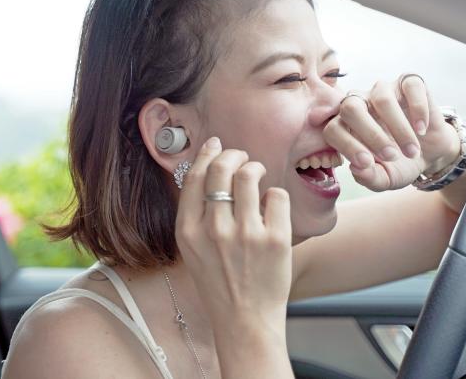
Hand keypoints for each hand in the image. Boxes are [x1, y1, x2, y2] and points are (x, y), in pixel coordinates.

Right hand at [175, 136, 291, 332]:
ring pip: (250, 175)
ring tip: (259, 177)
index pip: (195, 176)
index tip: (216, 145)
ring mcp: (245, 234)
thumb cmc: (219, 284)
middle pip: (222, 168)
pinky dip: (275, 195)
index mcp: (188, 231)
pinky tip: (272, 207)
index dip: (207, 154)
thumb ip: (196, 214)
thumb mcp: (193, 250)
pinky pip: (276, 195)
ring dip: (256, 169)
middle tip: (243, 159)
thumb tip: (209, 169)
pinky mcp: (274, 239)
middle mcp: (214, 230)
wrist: (244, 321)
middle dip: (234, 155)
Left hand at [323, 74, 459, 191]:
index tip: (367, 164)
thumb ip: (370, 178)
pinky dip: (418, 109)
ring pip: (382, 98)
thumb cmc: (399, 164)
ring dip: (399, 128)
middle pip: (350, 107)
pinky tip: (422, 129)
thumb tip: (357, 169)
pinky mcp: (408, 83)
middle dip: (370, 134)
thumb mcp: (385, 178)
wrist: (430, 153)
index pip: (333, 129)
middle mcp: (360, 103)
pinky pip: (410, 86)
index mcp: (346, 126)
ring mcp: (383, 91)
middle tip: (391, 156)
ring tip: (412, 151)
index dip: (347, 146)